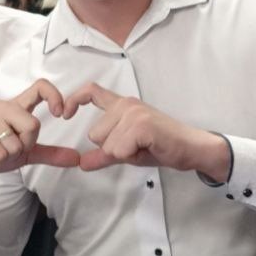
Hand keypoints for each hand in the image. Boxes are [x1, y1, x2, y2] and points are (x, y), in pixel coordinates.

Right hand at [0, 79, 80, 202]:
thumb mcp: (26, 154)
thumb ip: (50, 153)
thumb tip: (76, 158)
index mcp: (15, 107)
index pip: (40, 87)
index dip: (55, 96)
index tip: (61, 114)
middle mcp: (0, 107)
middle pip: (32, 124)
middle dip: (25, 145)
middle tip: (8, 149)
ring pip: (15, 143)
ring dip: (7, 157)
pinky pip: (0, 152)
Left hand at [63, 83, 229, 180]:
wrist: (190, 148)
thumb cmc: (161, 147)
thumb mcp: (128, 151)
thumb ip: (105, 155)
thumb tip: (81, 164)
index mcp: (122, 106)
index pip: (91, 92)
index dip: (74, 100)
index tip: (65, 113)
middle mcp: (126, 104)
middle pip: (95, 135)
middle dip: (112, 149)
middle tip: (136, 147)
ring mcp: (134, 113)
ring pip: (107, 144)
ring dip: (123, 154)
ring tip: (143, 148)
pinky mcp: (142, 125)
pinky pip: (119, 150)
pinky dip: (131, 156)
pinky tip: (148, 149)